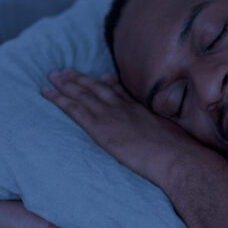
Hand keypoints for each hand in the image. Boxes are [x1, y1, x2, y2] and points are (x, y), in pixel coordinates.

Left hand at [41, 68, 204, 185]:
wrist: (176, 157)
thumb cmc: (180, 153)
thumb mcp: (175, 137)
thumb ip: (166, 134)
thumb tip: (174, 140)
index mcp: (140, 111)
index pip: (121, 93)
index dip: (108, 83)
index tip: (102, 75)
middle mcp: (123, 108)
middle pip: (98, 88)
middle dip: (81, 79)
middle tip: (67, 71)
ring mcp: (111, 115)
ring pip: (82, 94)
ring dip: (66, 83)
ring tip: (53, 75)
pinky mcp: (100, 127)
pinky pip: (74, 109)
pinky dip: (58, 99)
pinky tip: (46, 92)